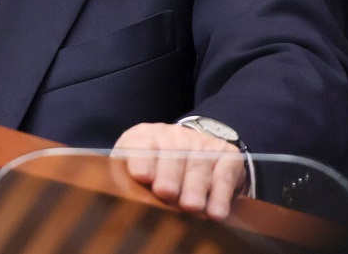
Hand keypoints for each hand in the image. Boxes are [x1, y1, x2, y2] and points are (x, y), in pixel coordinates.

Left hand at [113, 122, 246, 220]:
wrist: (194, 147)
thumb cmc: (156, 168)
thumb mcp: (134, 165)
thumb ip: (125, 177)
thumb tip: (120, 199)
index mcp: (145, 137)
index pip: (141, 145)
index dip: (142, 159)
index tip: (141, 176)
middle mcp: (174, 136)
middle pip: (172, 155)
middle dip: (169, 175)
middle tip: (166, 193)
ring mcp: (202, 144)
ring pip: (199, 166)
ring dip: (195, 188)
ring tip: (191, 206)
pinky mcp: (227, 156)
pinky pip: (224, 176)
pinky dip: (221, 195)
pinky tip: (215, 212)